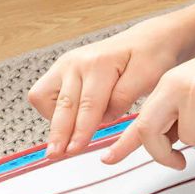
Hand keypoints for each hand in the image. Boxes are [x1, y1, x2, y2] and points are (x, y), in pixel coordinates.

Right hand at [28, 19, 185, 158]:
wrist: (148, 39)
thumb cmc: (151, 56)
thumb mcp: (148, 75)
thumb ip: (124, 96)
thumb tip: (104, 118)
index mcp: (99, 63)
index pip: (88, 105)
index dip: (81, 130)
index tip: (75, 150)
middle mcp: (77, 61)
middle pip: (63, 105)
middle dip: (59, 133)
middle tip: (56, 154)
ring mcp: (66, 64)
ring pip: (44, 98)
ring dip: (54, 122)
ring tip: (63, 143)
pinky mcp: (61, 69)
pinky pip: (43, 94)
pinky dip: (51, 111)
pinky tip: (68, 121)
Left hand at [100, 32, 194, 168]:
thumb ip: (178, 115)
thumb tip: (165, 144)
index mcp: (169, 83)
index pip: (140, 118)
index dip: (123, 144)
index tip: (109, 159)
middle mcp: (177, 84)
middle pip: (151, 132)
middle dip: (162, 154)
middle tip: (177, 162)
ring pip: (191, 138)